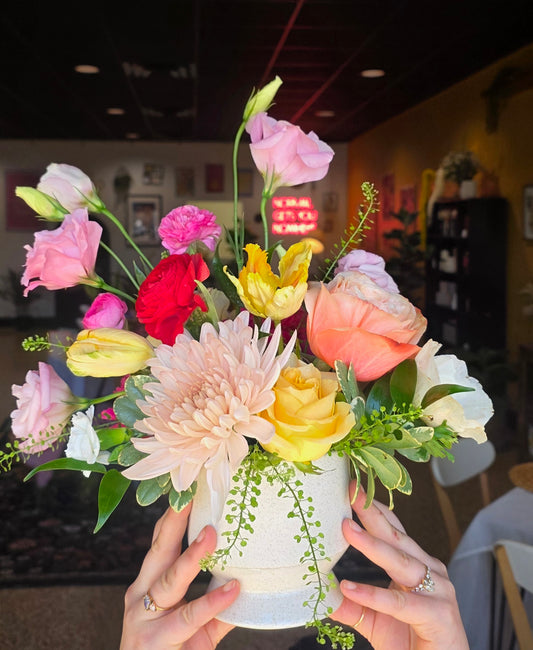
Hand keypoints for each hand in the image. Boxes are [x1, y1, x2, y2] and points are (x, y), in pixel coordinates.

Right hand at [120, 504, 239, 648]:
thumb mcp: (190, 626)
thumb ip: (213, 606)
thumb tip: (245, 580)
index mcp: (146, 586)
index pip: (158, 544)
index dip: (171, 518)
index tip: (185, 491)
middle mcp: (140, 597)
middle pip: (158, 552)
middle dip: (173, 523)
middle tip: (189, 498)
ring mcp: (144, 619)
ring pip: (170, 581)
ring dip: (191, 557)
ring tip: (211, 536)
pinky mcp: (156, 642)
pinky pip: (189, 618)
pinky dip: (213, 603)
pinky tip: (232, 590)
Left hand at [331, 482, 467, 649]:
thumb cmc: (414, 640)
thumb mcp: (375, 619)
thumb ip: (351, 604)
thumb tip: (321, 591)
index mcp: (418, 565)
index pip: (395, 530)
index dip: (374, 509)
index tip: (352, 488)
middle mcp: (431, 572)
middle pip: (397, 538)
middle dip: (372, 513)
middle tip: (351, 491)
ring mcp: (438, 592)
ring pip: (401, 563)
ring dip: (373, 545)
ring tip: (347, 529)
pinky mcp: (438, 616)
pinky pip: (400, 603)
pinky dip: (373, 595)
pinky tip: (350, 587)